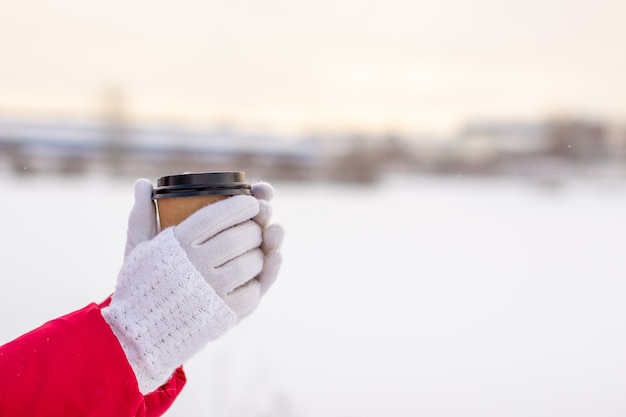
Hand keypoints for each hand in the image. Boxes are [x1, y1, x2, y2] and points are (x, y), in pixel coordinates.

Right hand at [102, 179, 282, 393]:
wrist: (137, 335)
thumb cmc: (141, 284)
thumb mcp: (137, 248)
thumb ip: (142, 215)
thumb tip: (143, 183)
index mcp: (176, 244)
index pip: (218, 215)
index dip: (241, 204)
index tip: (252, 201)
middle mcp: (196, 266)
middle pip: (241, 237)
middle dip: (255, 227)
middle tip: (257, 225)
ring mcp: (213, 291)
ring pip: (253, 262)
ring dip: (262, 252)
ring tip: (256, 248)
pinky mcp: (225, 315)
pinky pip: (254, 290)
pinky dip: (260, 280)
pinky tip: (255, 273)